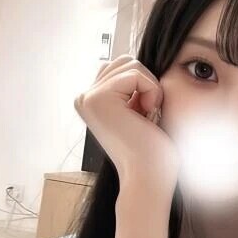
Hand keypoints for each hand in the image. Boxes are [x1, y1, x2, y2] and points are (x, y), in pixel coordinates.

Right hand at [74, 54, 179, 189]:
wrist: (149, 176)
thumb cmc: (153, 150)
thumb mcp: (139, 110)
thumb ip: (131, 87)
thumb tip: (135, 61)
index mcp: (91, 101)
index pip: (124, 67)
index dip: (145, 86)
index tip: (145, 116)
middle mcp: (84, 97)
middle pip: (126, 61)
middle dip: (147, 84)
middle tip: (147, 115)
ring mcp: (88, 97)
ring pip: (132, 64)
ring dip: (150, 88)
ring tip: (146, 116)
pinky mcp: (99, 98)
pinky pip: (136, 73)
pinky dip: (152, 91)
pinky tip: (148, 115)